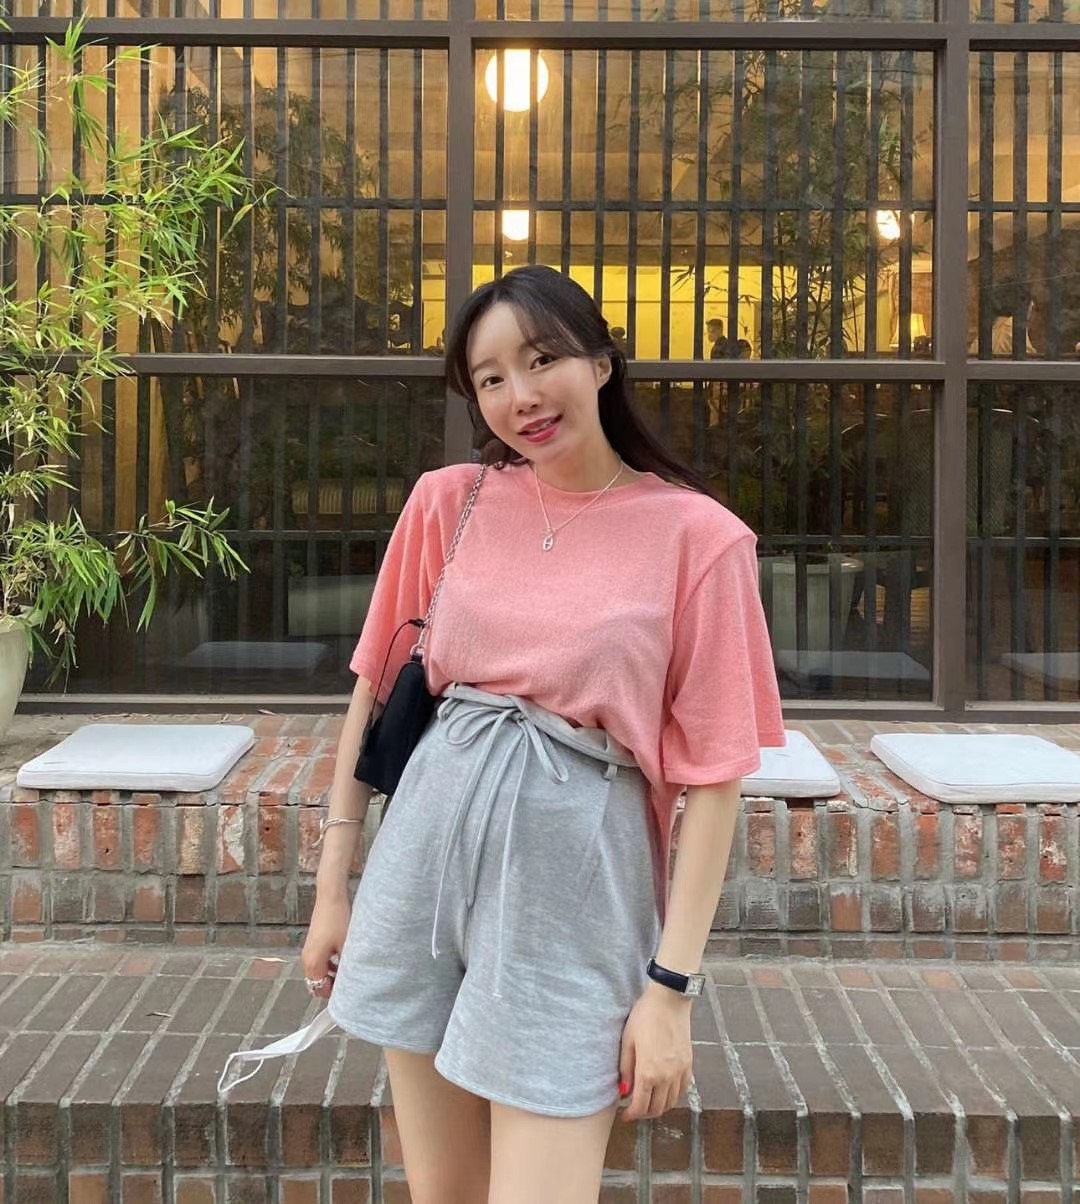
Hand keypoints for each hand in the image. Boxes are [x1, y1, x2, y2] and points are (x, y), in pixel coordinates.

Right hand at [301, 892, 351, 999]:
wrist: (331, 898)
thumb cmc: (338, 921)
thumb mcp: (346, 947)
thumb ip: (346, 967)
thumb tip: (352, 981)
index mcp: (313, 964)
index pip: (320, 989)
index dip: (334, 993)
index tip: (349, 990)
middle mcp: (306, 959)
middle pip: (317, 982)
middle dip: (332, 984)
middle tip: (350, 981)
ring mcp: (308, 950)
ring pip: (319, 972)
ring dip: (332, 974)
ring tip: (349, 970)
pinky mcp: (312, 943)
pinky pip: (319, 961)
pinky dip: (329, 964)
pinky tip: (343, 958)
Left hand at [617, 981, 693, 1121]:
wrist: (669, 1000)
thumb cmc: (645, 1017)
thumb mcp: (627, 1041)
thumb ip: (626, 1069)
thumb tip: (624, 1091)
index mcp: (648, 1072)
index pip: (640, 1106)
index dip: (631, 1115)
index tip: (625, 1115)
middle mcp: (666, 1077)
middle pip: (657, 1108)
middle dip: (644, 1113)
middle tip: (634, 1109)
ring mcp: (680, 1071)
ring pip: (671, 1102)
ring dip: (659, 1107)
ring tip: (648, 1101)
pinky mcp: (689, 1064)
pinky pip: (682, 1089)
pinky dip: (673, 1096)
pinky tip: (664, 1091)